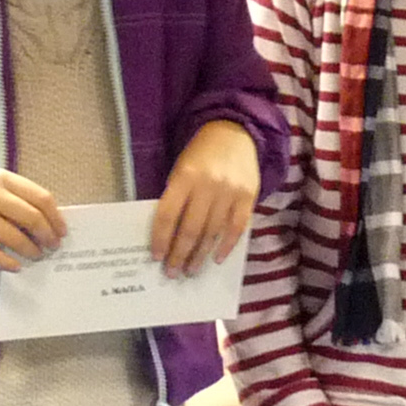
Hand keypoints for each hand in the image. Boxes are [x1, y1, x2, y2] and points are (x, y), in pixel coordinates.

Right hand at [0, 168, 65, 269]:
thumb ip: (16, 198)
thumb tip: (48, 223)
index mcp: (3, 178)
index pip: (41, 197)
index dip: (56, 218)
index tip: (61, 232)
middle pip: (32, 218)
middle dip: (47, 236)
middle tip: (51, 247)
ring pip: (15, 237)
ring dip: (30, 251)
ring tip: (35, 257)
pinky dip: (8, 262)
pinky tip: (16, 266)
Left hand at [148, 120, 259, 274]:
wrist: (235, 133)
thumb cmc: (201, 154)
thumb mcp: (181, 168)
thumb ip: (176, 197)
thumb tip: (167, 235)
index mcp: (185, 176)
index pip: (169, 214)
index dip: (161, 238)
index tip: (157, 257)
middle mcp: (208, 185)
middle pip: (191, 229)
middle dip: (180, 254)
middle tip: (173, 272)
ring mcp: (230, 191)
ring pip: (213, 232)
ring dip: (200, 255)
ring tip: (191, 270)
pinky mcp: (249, 196)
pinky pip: (237, 228)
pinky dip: (226, 246)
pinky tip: (216, 259)